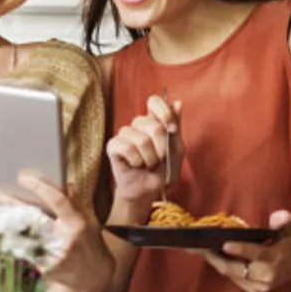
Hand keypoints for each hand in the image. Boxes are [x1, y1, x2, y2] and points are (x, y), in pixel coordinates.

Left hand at [0, 173, 110, 291]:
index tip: (22, 176)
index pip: (57, 200)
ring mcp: (54, 255)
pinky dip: (11, 246)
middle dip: (13, 204)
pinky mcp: (45, 270)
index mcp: (77, 223)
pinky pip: (25, 255)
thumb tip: (69, 184)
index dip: (39, 186)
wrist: (93, 277)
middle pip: (34, 216)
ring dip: (7, 224)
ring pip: (25, 236)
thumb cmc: (90, 245)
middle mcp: (66, 238)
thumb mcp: (90, 221)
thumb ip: (78, 203)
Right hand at [105, 94, 179, 216]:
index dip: (163, 111)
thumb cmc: (162, 170)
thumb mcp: (176, 149)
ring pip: (141, 140)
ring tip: (148, 164)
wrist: (148, 190)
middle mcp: (138, 124)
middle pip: (152, 125)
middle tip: (160, 158)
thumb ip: (176, 127)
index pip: (154, 101)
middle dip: (162, 147)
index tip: (171, 128)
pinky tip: (135, 165)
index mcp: (154, 121)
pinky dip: (136, 161)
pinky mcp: (113, 146)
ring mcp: (124, 134)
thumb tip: (177, 103)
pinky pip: (127, 148)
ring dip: (150, 158)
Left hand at [207, 212, 290, 291]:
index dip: (239, 249)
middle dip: (215, 257)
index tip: (224, 243)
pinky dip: (223, 267)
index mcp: (275, 259)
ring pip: (231, 274)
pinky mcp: (255, 290)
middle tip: (197, 247)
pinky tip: (213, 256)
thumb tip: (277, 218)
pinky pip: (234, 278)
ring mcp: (260, 286)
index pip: (255, 254)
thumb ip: (284, 220)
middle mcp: (266, 276)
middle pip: (235, 268)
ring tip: (199, 249)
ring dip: (215, 262)